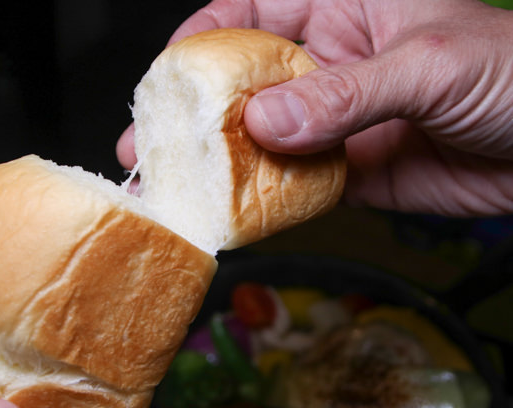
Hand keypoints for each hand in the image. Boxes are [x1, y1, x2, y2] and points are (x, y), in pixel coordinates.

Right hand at [116, 0, 512, 215]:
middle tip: (148, 144)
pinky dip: (259, 203)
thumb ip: (347, 92)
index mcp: (343, 7)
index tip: (168, 75)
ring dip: (214, 166)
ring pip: (257, 141)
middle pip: (240, 83)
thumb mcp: (433, 63)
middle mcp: (327, 62)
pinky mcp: (345, 175)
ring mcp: (333, 123)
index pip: (253, 11)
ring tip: (172, 187)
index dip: (203, 38)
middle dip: (191, 113)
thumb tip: (267, 123)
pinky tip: (229, 214)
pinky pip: (290, 187)